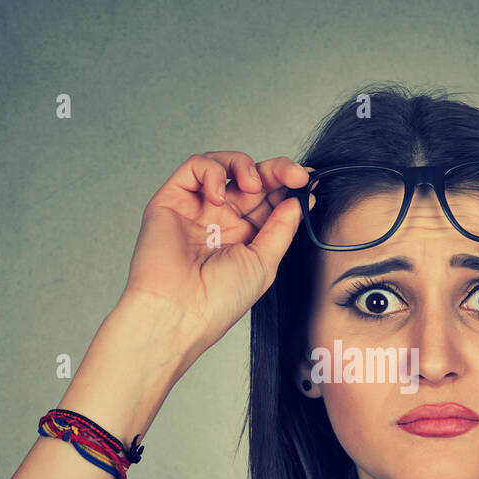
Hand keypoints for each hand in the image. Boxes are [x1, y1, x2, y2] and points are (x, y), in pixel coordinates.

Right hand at [118, 152, 311, 357]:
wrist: (179, 312)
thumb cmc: (217, 300)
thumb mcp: (265, 263)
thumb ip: (282, 228)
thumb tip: (298, 200)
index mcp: (244, 237)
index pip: (269, 199)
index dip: (288, 186)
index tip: (307, 181)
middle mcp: (221, 220)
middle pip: (251, 178)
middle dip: (275, 171)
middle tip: (292, 175)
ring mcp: (196, 208)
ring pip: (224, 166)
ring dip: (244, 166)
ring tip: (253, 184)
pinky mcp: (171, 199)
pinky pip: (194, 167)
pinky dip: (212, 171)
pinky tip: (217, 196)